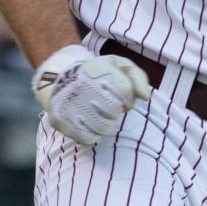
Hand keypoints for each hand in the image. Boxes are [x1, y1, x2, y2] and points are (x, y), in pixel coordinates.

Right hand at [33, 43, 152, 148]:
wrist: (60, 80)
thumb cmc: (98, 75)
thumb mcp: (119, 67)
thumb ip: (138, 78)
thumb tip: (146, 97)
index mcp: (96, 69)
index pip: (125, 92)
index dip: (127, 99)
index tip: (120, 97)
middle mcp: (79, 85)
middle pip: (114, 111)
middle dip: (115, 111)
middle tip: (107, 106)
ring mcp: (67, 104)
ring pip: (103, 127)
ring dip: (106, 124)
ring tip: (98, 114)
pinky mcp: (60, 120)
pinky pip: (89, 138)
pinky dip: (93, 134)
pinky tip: (89, 123)